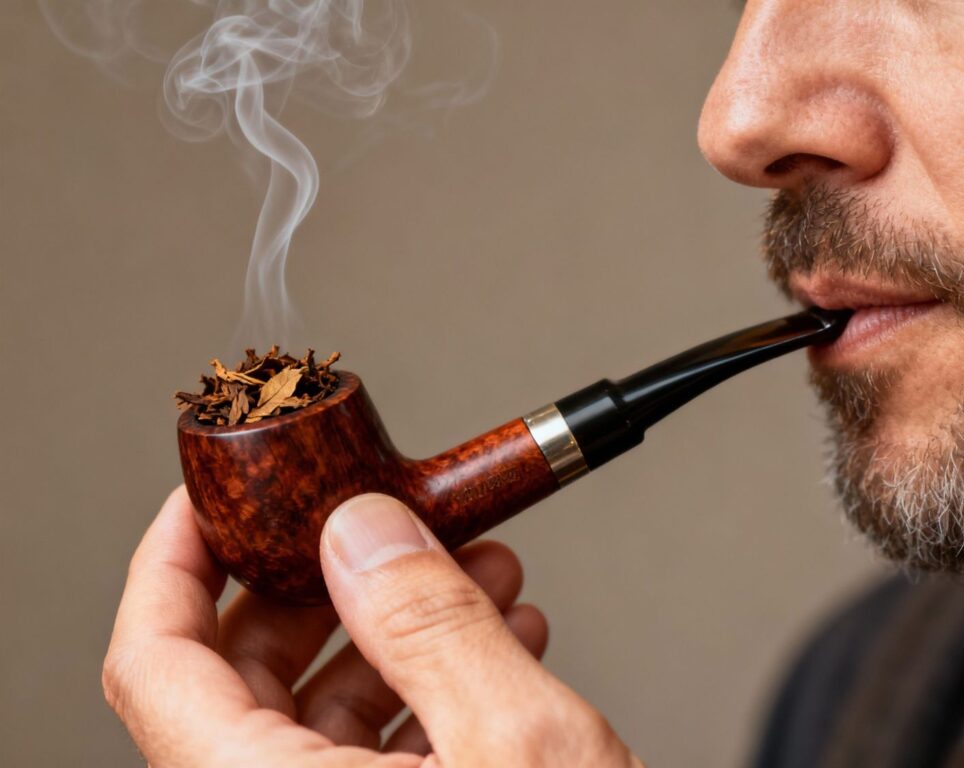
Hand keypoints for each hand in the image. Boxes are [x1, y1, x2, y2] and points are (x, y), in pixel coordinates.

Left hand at [103, 487, 640, 766]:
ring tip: (475, 570)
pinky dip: (433, 682)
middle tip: (377, 525)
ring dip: (398, 625)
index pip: (156, 665)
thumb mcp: (519, 751)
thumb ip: (429, 627)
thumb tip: (362, 533)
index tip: (212, 503)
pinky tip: (500, 637)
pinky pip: (378, 753)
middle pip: (245, 678)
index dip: (172, 563)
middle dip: (325, 581)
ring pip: (323, 711)